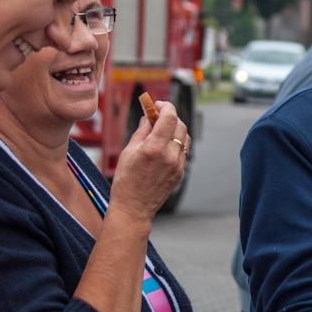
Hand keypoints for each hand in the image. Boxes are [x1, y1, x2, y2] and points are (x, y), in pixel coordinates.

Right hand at [109, 100, 188, 220]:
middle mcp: (170, 155)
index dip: (166, 106)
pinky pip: (183, 152)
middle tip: (158, 115)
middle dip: (170, 117)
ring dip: (176, 129)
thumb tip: (148, 116)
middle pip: (180, 125)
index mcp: (154, 148)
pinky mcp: (180, 173)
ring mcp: (178, 165)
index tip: (158, 104)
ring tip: (161, 130)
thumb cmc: (125, 180)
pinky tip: (164, 146)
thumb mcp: (128, 152)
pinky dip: (176, 143)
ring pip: (185, 138)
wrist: (134, 207)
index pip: (169, 118)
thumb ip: (141, 131)